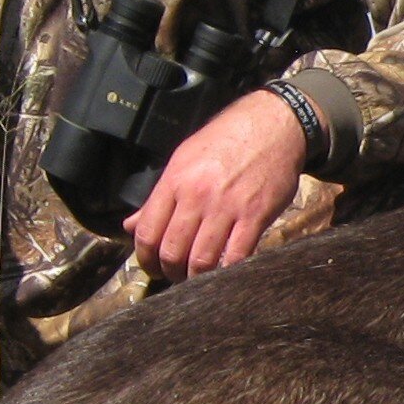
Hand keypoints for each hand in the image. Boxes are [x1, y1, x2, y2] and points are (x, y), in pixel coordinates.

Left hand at [125, 90, 313, 275]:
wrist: (272, 125)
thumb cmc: (226, 141)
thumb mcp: (184, 160)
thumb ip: (158, 197)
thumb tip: (131, 224)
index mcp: (174, 182)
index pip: (147, 232)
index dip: (145, 259)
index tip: (152, 267)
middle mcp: (196, 196)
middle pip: (172, 252)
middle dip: (170, 272)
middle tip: (176, 276)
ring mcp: (227, 208)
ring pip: (202, 260)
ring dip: (197, 278)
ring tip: (198, 278)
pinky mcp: (255, 216)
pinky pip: (237, 255)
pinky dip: (228, 272)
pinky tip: (225, 272)